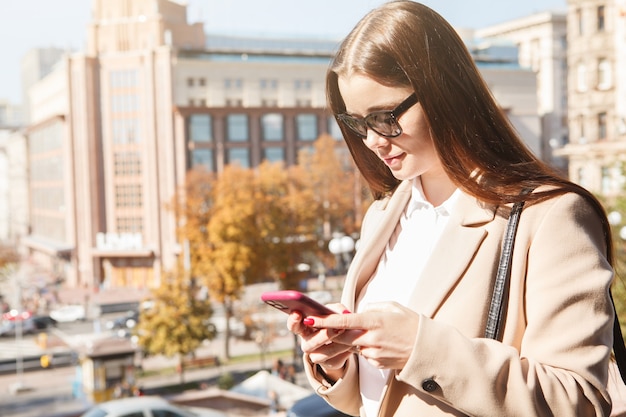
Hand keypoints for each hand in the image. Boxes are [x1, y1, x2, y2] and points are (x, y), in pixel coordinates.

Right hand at [287, 304, 354, 372]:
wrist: (347, 340)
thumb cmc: (336, 321)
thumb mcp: (335, 312)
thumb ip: (337, 309)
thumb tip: (344, 313)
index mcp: (304, 328)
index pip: (293, 326)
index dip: (293, 320)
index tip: (297, 313)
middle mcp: (307, 343)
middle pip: (308, 343)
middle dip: (322, 336)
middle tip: (336, 328)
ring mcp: (316, 355)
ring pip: (320, 354)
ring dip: (336, 343)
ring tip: (346, 332)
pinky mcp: (329, 363)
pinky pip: (334, 359)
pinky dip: (343, 350)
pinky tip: (350, 343)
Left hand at [304, 301, 419, 369]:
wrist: (428, 348)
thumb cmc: (411, 323)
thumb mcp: (393, 307)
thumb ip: (372, 307)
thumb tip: (358, 311)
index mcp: (375, 321)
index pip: (344, 321)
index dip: (324, 321)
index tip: (310, 319)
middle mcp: (372, 338)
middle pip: (341, 337)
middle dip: (329, 334)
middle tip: (319, 331)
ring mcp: (374, 353)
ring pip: (353, 346)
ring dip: (353, 340)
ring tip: (372, 334)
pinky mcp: (377, 363)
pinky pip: (364, 355)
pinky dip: (366, 348)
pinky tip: (381, 344)